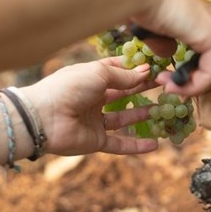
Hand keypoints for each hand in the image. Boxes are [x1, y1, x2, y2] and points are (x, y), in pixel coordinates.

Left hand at [22, 58, 157, 156]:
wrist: (43, 118)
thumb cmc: (68, 88)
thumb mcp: (98, 74)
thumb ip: (123, 76)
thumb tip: (145, 72)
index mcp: (91, 77)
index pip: (118, 70)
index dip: (136, 68)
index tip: (156, 66)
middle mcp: (93, 97)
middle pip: (124, 92)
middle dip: (144, 88)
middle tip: (167, 84)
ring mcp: (94, 119)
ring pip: (124, 117)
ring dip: (143, 114)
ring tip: (165, 110)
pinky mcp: (95, 140)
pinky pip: (119, 143)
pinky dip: (136, 145)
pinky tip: (155, 144)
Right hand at [134, 0, 210, 95]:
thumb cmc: (140, 3)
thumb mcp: (156, 28)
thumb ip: (166, 42)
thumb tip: (170, 53)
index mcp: (205, 13)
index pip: (209, 51)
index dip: (193, 71)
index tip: (167, 77)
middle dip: (192, 80)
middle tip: (168, 86)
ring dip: (190, 86)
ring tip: (167, 86)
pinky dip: (193, 86)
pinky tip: (172, 86)